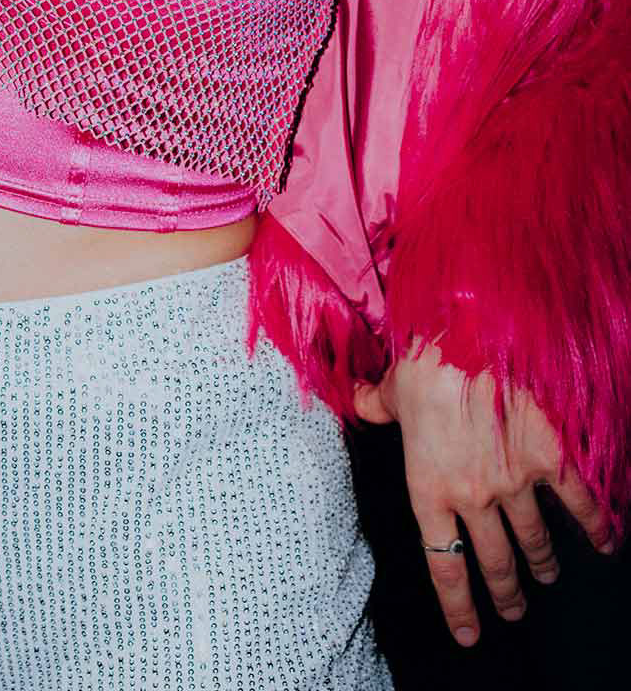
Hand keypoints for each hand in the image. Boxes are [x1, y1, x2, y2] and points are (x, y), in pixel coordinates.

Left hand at [353, 343, 616, 647]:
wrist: (468, 330)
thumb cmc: (425, 356)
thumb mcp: (392, 384)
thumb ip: (378, 403)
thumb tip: (361, 402)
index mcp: (428, 485)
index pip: (443, 561)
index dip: (457, 604)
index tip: (469, 634)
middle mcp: (472, 495)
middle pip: (494, 561)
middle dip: (506, 593)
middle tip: (515, 612)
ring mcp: (514, 480)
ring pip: (534, 540)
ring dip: (542, 564)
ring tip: (547, 577)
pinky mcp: (550, 458)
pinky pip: (578, 505)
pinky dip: (595, 528)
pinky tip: (604, 544)